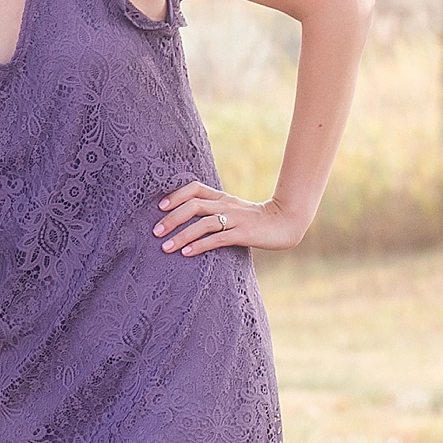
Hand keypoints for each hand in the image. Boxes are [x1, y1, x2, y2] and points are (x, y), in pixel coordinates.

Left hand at [153, 181, 309, 256]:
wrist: (286, 222)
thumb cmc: (255, 219)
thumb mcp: (233, 209)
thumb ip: (214, 210)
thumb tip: (187, 219)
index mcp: (222, 197)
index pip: (195, 188)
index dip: (176, 196)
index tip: (160, 207)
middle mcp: (226, 205)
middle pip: (194, 205)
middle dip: (172, 218)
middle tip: (156, 231)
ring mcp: (235, 219)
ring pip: (203, 223)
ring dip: (182, 235)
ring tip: (166, 247)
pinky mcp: (243, 234)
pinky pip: (218, 238)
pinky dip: (200, 245)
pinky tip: (187, 253)